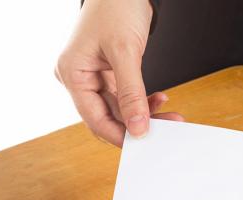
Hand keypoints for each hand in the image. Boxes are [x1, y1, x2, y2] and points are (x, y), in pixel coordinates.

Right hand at [56, 0, 183, 146]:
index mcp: (72, 74)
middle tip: (166, 128)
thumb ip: (132, 93)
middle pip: (108, 116)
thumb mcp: (125, 51)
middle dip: (137, 124)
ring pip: (119, 109)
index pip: (95, 119)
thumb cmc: (116, 5)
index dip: (120, 134)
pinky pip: (124, 97)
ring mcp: (93, 76)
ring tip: (170, 115)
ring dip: (144, 114)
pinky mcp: (107, 73)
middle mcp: (79, 78)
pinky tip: (159, 99)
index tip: (144, 143)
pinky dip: (142, 100)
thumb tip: (138, 128)